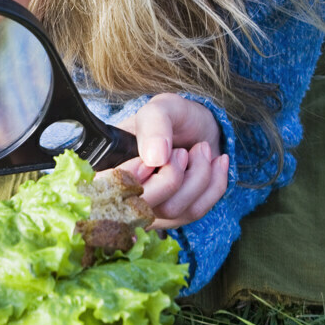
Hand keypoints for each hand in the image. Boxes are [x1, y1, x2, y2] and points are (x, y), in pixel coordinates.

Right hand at [114, 93, 229, 229]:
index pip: (107, 190)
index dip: (132, 177)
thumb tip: (154, 158)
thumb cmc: (174, 117)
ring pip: (173, 210)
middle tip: (182, 151)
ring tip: (200, 149)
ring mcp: (151, 209)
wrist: (200, 127)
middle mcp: (126, 194)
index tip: (155, 158)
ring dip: (198, 176)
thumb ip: (154, 124)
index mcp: (109, 166)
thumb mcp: (162, 108)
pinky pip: (195, 211)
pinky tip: (217, 162)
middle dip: (172, 176)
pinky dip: (213, 184)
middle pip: (144, 207)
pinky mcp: (175, 216)